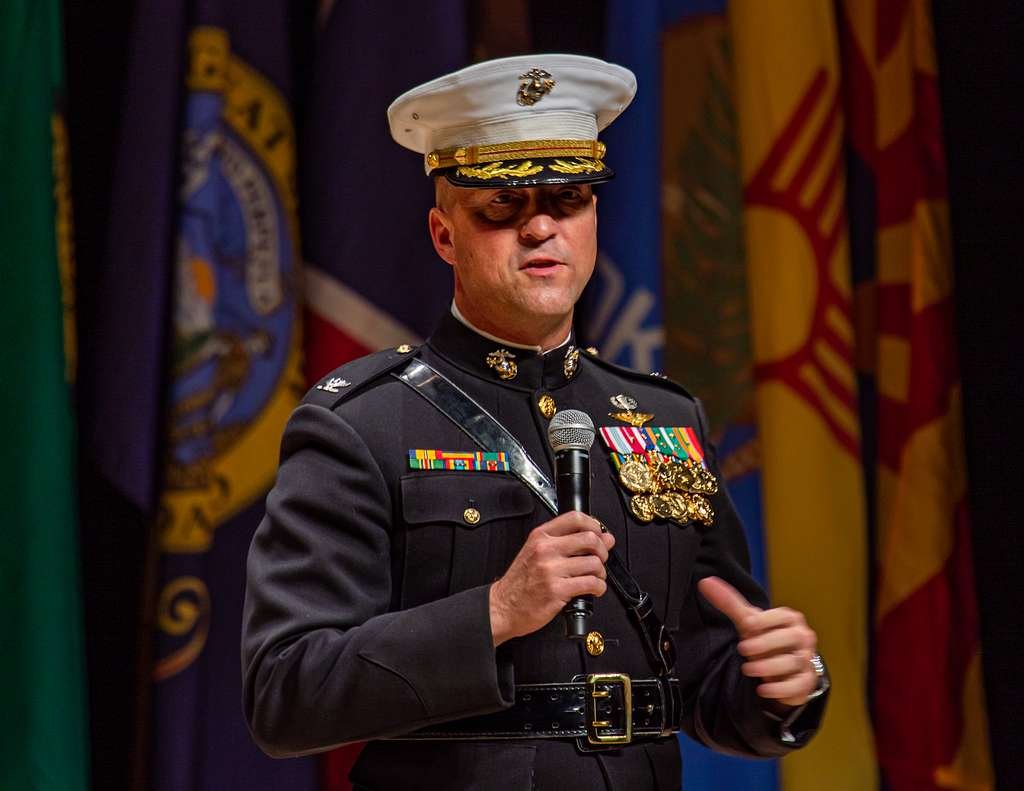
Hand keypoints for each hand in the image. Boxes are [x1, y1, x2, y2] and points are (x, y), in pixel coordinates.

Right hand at [489, 512, 613, 645]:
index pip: (575, 518)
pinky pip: (591, 584)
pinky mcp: (557, 590)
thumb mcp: (538, 553)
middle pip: (590, 539)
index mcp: (541, 537)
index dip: (594, 525)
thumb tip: (604, 538)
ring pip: (594, 563)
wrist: (503, 606)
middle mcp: (546, 549)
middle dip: (602, 551)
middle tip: (599, 560)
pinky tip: (593, 589)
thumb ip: (569, 542)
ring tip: (594, 577)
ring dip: (601, 573)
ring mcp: (551, 569)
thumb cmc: (521, 582)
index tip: (599, 535)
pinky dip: (599, 588)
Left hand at [698, 576, 818, 706]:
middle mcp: (802, 637)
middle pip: (790, 638)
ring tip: (748, 669)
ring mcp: (806, 660)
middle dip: (766, 643)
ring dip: (769, 666)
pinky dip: (780, 689)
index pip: (782, 616)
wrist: (783, 667)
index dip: (765, 620)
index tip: (747, 625)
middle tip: (743, 648)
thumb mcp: (748, 622)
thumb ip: (729, 603)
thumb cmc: (765, 638)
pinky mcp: (805, 681)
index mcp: (790, 619)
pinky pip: (798, 685)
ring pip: (793, 662)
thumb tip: (705, 582)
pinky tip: (762, 690)